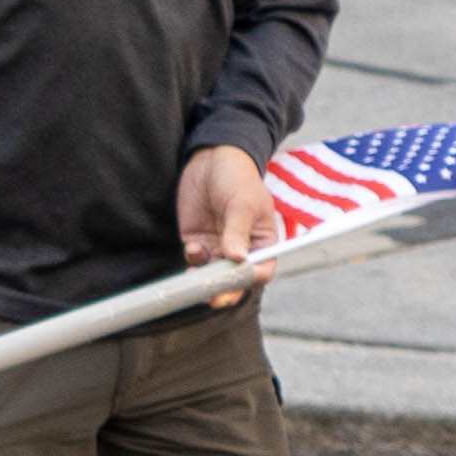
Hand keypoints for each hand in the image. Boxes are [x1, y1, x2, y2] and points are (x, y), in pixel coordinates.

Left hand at [177, 142, 273, 276]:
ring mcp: (219, 247)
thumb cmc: (238, 178)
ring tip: (198, 277)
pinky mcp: (198, 242)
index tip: (239, 279)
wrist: (212, 159)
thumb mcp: (242, 203)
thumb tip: (236, 258)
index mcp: (263, 243)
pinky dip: (193, 261)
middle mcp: (242, 250)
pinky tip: (193, 249)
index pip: (262, 270)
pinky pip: (196, 261)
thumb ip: (238, 231)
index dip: (251, 278)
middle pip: (236, 279)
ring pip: (213, 274)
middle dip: (225, 289)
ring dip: (205, 278)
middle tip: (214, 297)